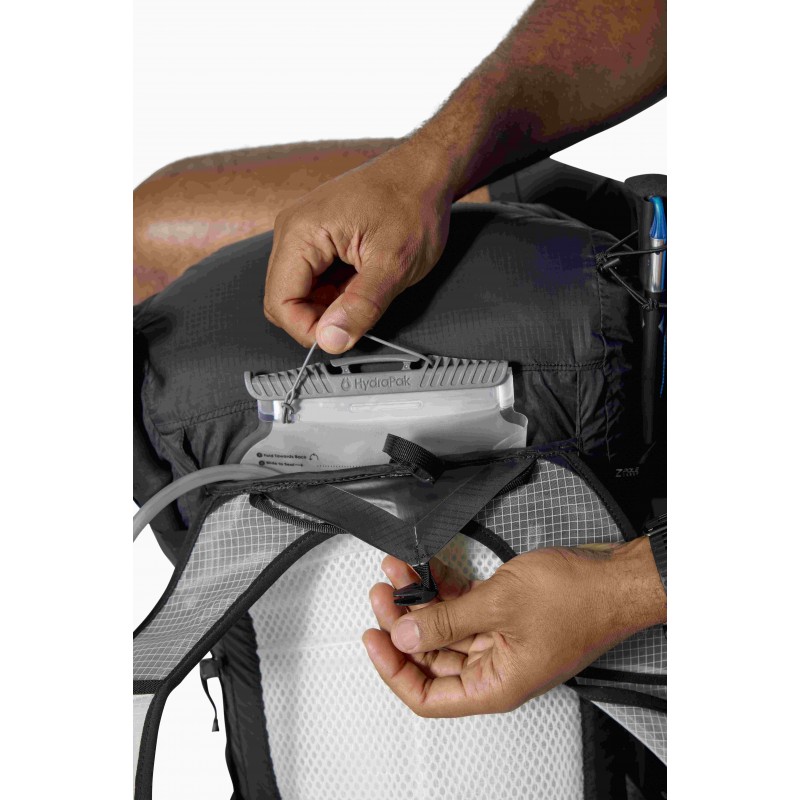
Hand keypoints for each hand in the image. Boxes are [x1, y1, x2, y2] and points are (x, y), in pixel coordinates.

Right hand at [262, 139, 452, 352]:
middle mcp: (292, 231)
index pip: (279, 303)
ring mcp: (303, 234)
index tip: (343, 339)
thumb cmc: (413, 202)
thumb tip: (332, 341)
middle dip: (319, 319)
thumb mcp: (394, 263)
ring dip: (331, 306)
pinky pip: (314, 280)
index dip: (309, 331)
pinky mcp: (316, 239)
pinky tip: (363, 282)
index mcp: (301, 232)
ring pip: (300, 293)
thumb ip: (361, 306)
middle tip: (360, 316)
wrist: (426, 170)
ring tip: (367, 291)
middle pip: (284, 300)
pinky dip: (336, 293)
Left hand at [362, 537, 665, 717]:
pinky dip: (442, 591)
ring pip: (444, 630)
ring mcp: (500, 641)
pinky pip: (462, 609)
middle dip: (402, 626)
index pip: (428, 698)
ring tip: (396, 575)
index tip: (373, 640)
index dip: (394, 672)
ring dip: (419, 603)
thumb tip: (406, 635)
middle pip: (431, 659)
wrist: (616, 578)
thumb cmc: (579, 599)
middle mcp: (495, 667)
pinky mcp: (504, 616)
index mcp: (495, 683)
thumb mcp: (500, 605)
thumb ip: (448, 620)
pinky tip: (424, 572)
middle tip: (383, 596)